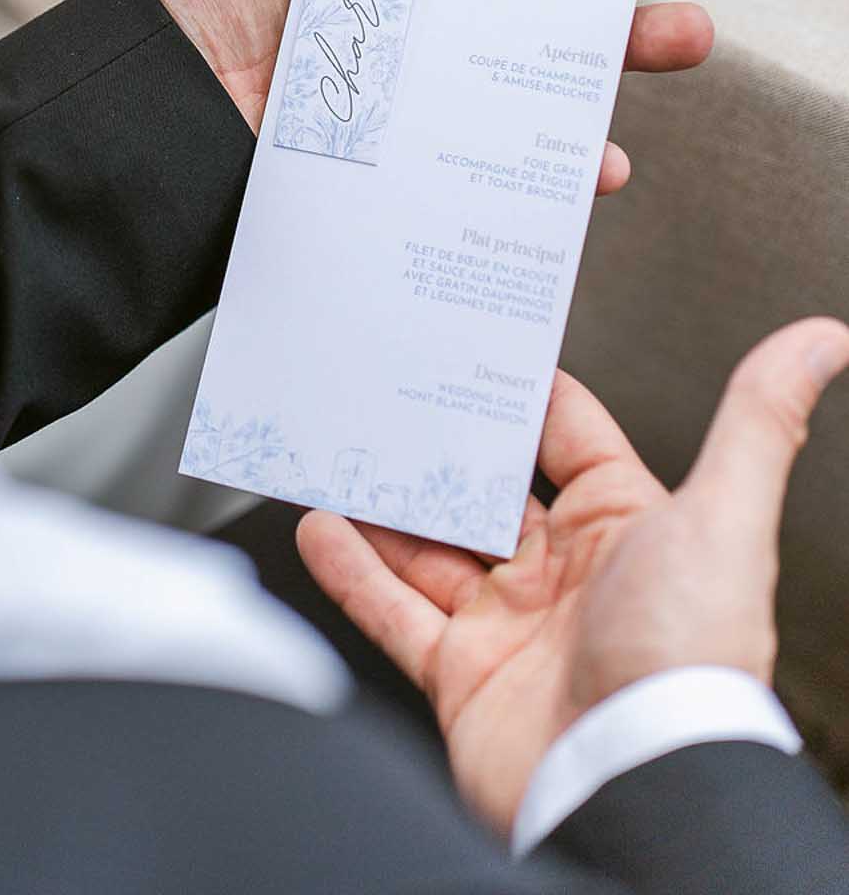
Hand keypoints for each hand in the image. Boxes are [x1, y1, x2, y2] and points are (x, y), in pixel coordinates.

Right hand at [297, 318, 848, 833]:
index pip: (566, 441)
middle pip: (486, 493)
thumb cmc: (689, 656)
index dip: (523, 396)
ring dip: (386, 504)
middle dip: (439, 446)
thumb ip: (758, 420)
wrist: (634, 784)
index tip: (476, 345)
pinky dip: (353, 573)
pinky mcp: (461, 678)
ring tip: (343, 449)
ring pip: (431, 548)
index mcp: (627, 531)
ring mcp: (509, 629)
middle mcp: (566, 579)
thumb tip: (821, 339)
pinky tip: (324, 529)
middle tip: (390, 392)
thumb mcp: (726, 515)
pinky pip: (394, 614)